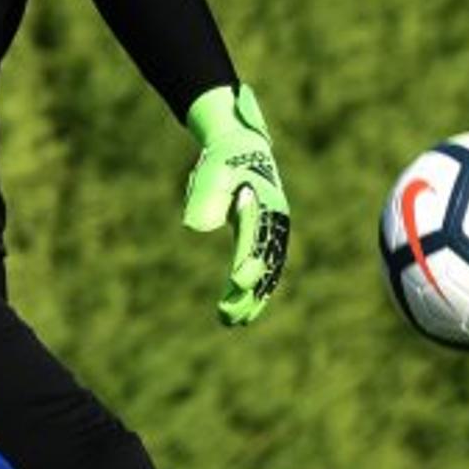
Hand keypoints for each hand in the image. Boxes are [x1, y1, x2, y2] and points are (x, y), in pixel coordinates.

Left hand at [180, 82, 290, 326]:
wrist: (240, 146)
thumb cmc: (222, 159)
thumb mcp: (211, 173)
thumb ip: (205, 197)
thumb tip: (194, 227)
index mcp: (264, 205)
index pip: (256, 239)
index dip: (248, 262)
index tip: (236, 283)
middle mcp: (274, 223)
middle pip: (264, 262)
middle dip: (247, 290)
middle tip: (226, 315)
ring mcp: (273, 232)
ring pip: (266, 272)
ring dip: (250, 298)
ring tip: (231, 322)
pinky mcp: (265, 239)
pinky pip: (264, 270)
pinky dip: (255, 291)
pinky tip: (242, 311)